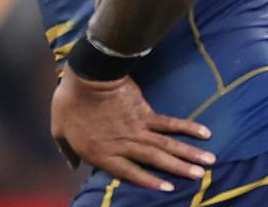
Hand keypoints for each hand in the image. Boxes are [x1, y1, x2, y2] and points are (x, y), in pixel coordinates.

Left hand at [50, 67, 215, 191]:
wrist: (86, 77)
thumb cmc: (69, 103)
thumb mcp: (59, 130)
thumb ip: (67, 150)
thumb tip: (71, 165)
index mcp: (102, 153)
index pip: (129, 172)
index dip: (148, 181)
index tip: (168, 189)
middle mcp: (124, 144)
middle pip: (155, 160)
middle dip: (179, 169)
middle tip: (201, 177)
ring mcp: (137, 128)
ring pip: (167, 145)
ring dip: (189, 154)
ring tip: (208, 162)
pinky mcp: (145, 112)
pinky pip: (169, 123)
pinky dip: (187, 128)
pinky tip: (204, 133)